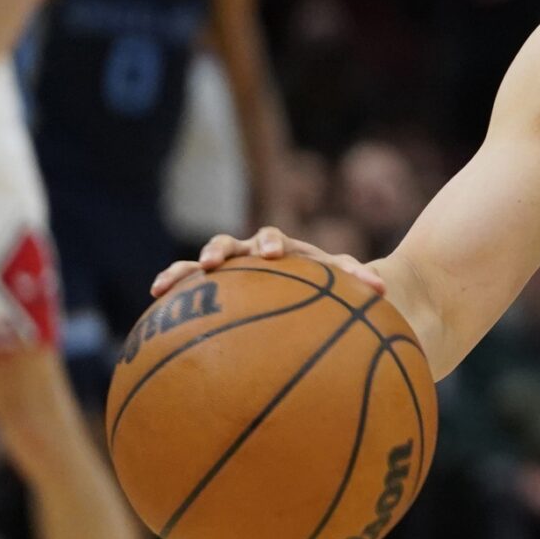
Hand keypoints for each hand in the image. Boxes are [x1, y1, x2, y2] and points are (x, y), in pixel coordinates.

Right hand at [150, 224, 387, 300]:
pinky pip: (191, 287)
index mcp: (291, 253)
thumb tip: (384, 288)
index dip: (272, 244)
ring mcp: (237, 272)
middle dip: (224, 250)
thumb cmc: (338, 292)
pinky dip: (174, 286)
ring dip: (188, 268)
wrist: (326, 297)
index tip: (269, 254)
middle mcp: (259, 257)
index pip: (278, 240)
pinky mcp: (217, 290)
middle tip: (215, 261)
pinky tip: (154, 298)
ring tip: (168, 281)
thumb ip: (360, 284)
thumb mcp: (350, 288)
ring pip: (207, 263)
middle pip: (236, 244)